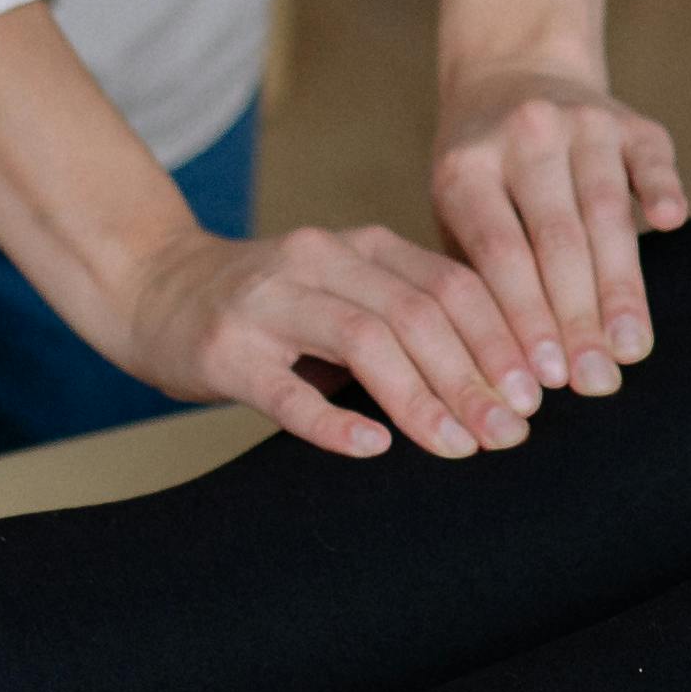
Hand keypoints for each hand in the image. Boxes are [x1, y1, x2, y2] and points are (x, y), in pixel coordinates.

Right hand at [117, 220, 549, 465]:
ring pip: (364, 341)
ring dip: (421, 399)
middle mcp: (318, 261)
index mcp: (359, 246)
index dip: (503, 336)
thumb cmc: (266, 307)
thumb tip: (506, 377)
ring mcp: (268, 304)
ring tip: (459, 445)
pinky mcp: (225, 350)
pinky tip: (374, 446)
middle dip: (475, 375)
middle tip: (511, 431)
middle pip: (418, 312)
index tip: (541, 390)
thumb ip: (407, 314)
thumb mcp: (342, 291)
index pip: (451, 283)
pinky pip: (286, 389)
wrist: (150, 288)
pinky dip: (334, 419)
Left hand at [428, 60, 684, 396]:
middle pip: (556, 238)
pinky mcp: (631, 120)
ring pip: (605, 210)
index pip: (500, 254)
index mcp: (465, 167)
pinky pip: (651, 158)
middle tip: (595, 382)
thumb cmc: (481, 178)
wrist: (513, 74)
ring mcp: (580, 121)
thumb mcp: (455, 217)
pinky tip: (669, 224)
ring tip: (630, 348)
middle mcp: (523, 136)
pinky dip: (661, 187)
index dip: (525, 319)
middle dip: (577, 318)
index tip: (544, 381)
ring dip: (620, 285)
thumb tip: (506, 380)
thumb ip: (479, 282)